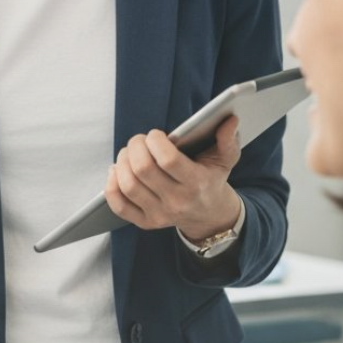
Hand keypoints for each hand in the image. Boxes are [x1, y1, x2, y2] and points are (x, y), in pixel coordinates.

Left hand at [104, 115, 241, 241]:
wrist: (209, 215)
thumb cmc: (212, 179)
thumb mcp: (225, 159)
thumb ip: (228, 139)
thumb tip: (230, 120)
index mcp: (196, 183)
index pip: (168, 161)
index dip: (156, 142)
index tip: (156, 134)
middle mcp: (177, 202)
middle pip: (143, 171)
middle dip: (135, 147)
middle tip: (139, 140)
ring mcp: (160, 214)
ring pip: (129, 186)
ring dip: (122, 162)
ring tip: (128, 152)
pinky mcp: (146, 223)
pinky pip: (120, 206)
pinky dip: (112, 186)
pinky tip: (117, 171)